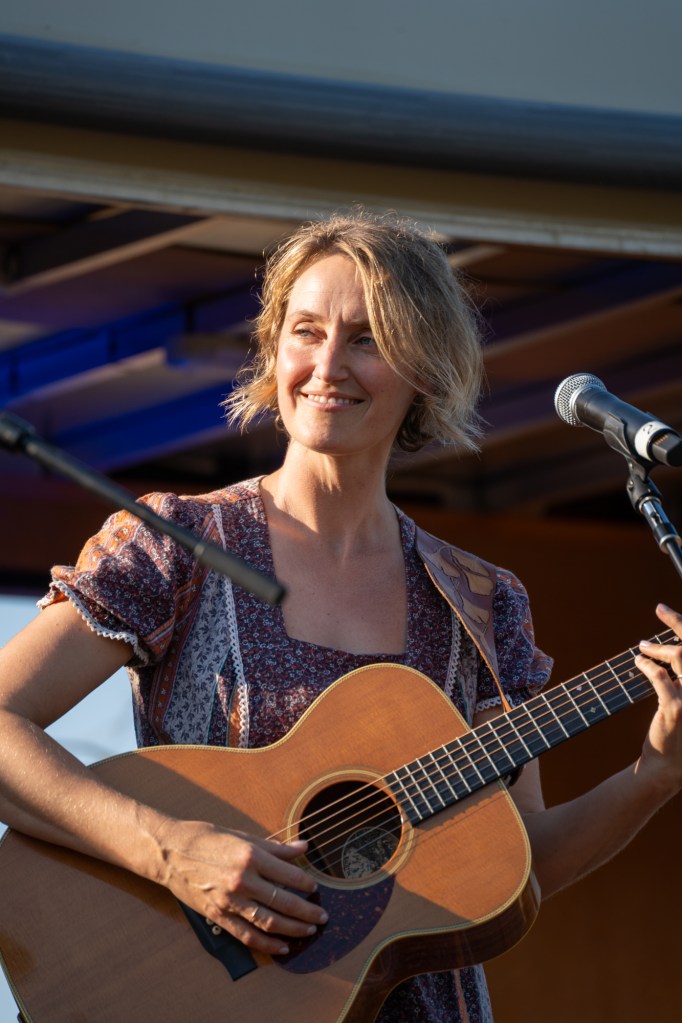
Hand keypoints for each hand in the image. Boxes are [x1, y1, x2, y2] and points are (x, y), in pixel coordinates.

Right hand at [152, 818, 326, 955]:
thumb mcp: (243, 836)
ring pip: (269, 922)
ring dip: (293, 929)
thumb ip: (275, 847)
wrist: (170, 852)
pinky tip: (282, 947)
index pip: (289, 876)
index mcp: (251, 856)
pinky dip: (267, 945)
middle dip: (307, 911)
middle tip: (322, 916)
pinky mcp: (218, 915)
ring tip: (308, 930)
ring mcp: (230, 901)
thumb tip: (302, 848)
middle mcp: (243, 880)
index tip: (316, 888)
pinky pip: (247, 935)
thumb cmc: (207, 839)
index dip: (306, 884)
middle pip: (284, 902)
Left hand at [635, 603, 681, 794]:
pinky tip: (639, 662)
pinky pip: (659, 675)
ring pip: (679, 656)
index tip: (669, 613)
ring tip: (644, 646)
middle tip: (660, 609)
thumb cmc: (680, 733)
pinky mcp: (676, 707)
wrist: (670, 767)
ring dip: (658, 648)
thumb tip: (674, 649)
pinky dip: (646, 664)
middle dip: (677, 622)